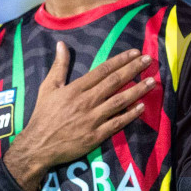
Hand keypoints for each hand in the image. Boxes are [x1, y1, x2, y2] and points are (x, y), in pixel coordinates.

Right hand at [4, 43, 154, 190]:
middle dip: (133, 70)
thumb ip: (59, 66)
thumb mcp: (48, 88)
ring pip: (119, 101)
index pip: (102, 70)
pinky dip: (130, 115)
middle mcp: (86, 101)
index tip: (134, 53)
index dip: (120, 60)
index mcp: (75, 88)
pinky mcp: (96, 135)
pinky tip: (142, 107)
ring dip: (137, 90)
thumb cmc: (43, 115)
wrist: (38, 146)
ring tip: (152, 82)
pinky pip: (117, 123)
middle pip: (114, 82)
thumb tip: (61, 44)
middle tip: (148, 60)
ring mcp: (92, 119)